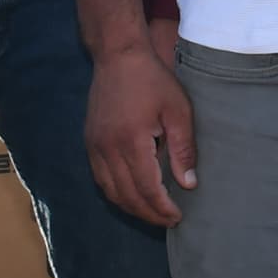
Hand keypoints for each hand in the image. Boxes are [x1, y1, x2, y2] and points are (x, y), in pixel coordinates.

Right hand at [86, 37, 194, 228]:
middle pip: (126, 196)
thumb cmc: (153, 81)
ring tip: (153, 213)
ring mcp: (94, 146)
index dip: (162, 208)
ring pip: (110, 191)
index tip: (178, 217)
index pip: (146, 188)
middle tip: (168, 221)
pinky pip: (100, 178)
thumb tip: (188, 184)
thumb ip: (183, 149)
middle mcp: (107, 148)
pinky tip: (132, 196)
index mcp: (131, 141)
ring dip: (131, 207)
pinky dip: (116, 193)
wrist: (118, 56)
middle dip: (148, 213)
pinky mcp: (89, 142)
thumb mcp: (178, 111)